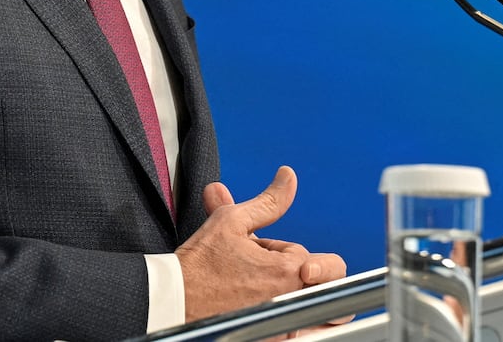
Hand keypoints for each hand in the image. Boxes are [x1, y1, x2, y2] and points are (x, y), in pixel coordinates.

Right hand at [175, 166, 347, 321]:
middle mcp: (289, 303)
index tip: (269, 256)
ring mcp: (280, 328)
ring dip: (298, 301)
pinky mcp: (269, 340)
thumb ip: (270, 201)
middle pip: (329, 293)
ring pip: (312, 315)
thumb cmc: (199, 265)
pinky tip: (254, 307)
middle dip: (311, 281)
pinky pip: (293, 332)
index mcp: (286, 272)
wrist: (173, 302)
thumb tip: (288, 178)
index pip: (310, 258)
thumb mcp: (233, 220)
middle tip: (282, 277)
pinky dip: (281, 321)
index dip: (289, 253)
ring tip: (266, 293)